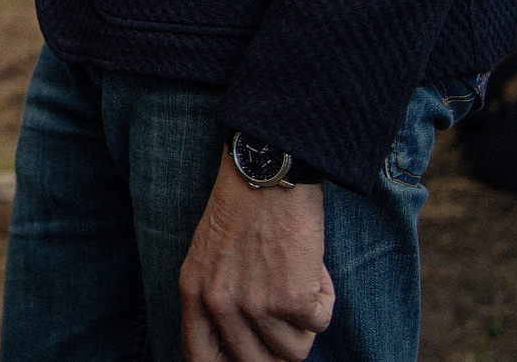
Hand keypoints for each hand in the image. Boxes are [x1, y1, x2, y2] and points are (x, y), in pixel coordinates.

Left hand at [179, 160, 331, 360]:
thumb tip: (241, 343)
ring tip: (297, 278)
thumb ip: (216, 298)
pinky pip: (320, 323)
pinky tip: (311, 265)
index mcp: (192, 292)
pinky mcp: (292, 299)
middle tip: (290, 319)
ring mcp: (255, 305)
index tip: (250, 359)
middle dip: (279, 347)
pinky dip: (323, 297)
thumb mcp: (208, 255)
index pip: (200, 357)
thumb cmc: (242, 207)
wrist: (267, 173)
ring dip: (304, 321)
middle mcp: (219, 304)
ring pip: (295, 351)